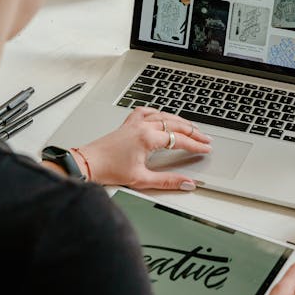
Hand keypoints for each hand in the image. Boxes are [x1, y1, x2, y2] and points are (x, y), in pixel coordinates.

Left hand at [74, 106, 211, 189]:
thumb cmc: (109, 170)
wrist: (88, 164)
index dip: (196, 145)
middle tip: (206, 138)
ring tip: (191, 127)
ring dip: (180, 121)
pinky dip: (159, 112)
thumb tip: (186, 182)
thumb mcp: (142, 179)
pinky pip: (147, 112)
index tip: (206, 148)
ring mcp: (135, 123)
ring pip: (164, 115)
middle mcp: (142, 126)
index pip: (179, 140)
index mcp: (148, 138)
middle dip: (193, 132)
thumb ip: (167, 181)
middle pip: (175, 124)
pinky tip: (163, 115)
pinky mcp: (128, 124)